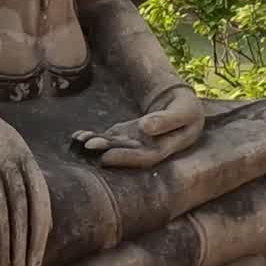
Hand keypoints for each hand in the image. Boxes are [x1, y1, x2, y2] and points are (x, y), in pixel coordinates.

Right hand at [0, 104, 50, 265]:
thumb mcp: (6, 145)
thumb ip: (17, 170)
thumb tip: (25, 202)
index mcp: (26, 157)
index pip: (42, 201)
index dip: (41, 231)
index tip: (38, 257)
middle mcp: (13, 162)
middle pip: (26, 213)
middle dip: (27, 248)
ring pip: (5, 217)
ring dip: (7, 252)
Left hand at [72, 86, 203, 167]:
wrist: (183, 107)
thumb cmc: (187, 109)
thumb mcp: (184, 110)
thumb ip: (167, 120)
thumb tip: (145, 128)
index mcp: (167, 147)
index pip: (145, 157)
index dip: (126, 158)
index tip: (107, 156)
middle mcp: (148, 149)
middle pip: (126, 155)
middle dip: (106, 152)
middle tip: (87, 147)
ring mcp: (136, 143)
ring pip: (115, 147)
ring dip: (97, 145)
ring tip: (79, 141)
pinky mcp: (126, 136)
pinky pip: (109, 139)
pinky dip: (94, 137)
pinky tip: (78, 136)